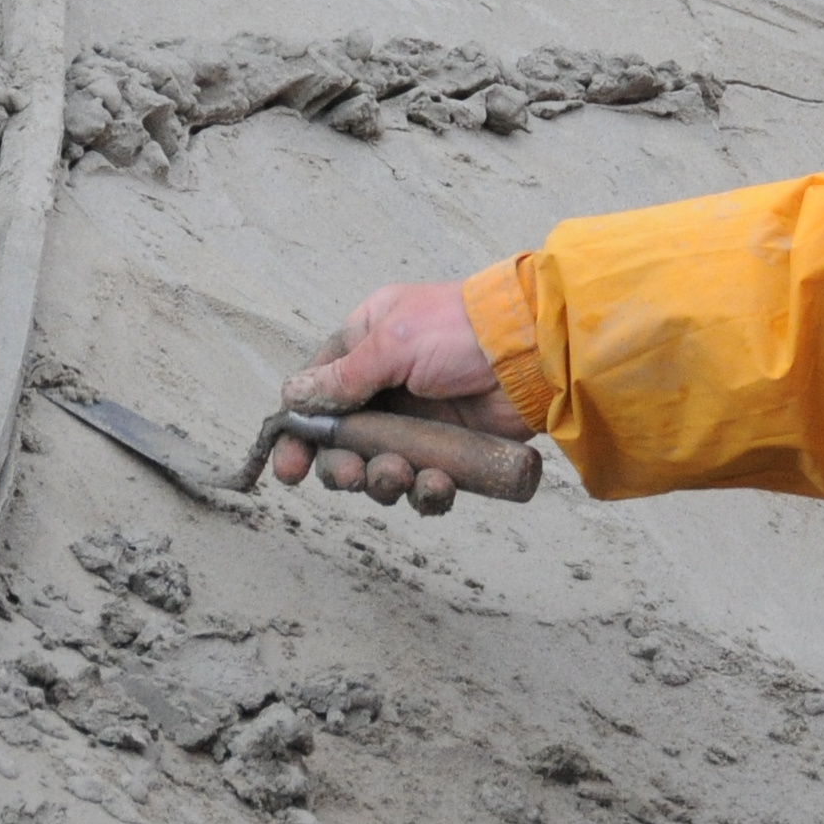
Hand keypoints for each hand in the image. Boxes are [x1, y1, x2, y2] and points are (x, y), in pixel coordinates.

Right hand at [272, 281, 529, 504]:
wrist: (534, 351)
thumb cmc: (460, 332)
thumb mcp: (392, 343)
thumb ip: (341, 377)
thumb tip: (291, 397)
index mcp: (365, 343)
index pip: (317, 392)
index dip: (300, 433)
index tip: (290, 467)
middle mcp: (386, 383)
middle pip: (343, 442)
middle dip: (341, 466)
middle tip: (351, 476)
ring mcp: (418, 419)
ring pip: (380, 467)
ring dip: (382, 480)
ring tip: (398, 475)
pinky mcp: (449, 449)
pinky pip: (423, 482)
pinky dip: (424, 491)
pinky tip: (434, 484)